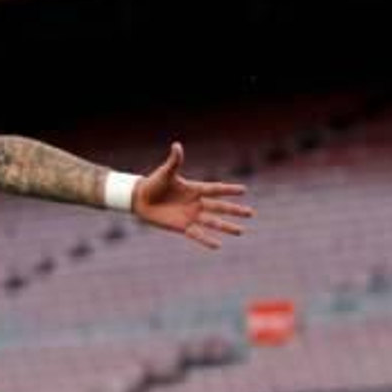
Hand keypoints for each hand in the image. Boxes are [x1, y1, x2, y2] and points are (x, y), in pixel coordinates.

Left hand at [131, 142, 254, 249]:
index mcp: (194, 188)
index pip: (215, 189)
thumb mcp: (165, 172)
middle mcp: (196, 203)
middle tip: (251, 213)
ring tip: (240, 231)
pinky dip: (207, 240)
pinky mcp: (182, 227)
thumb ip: (174, 161)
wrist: (140, 199)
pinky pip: (197, 235)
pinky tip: (218, 245)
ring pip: (213, 222)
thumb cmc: (153, 183)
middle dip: (235, 210)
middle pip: (219, 207)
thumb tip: (177, 146)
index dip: (229, 190)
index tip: (244, 190)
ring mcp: (190, 216)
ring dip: (226, 226)